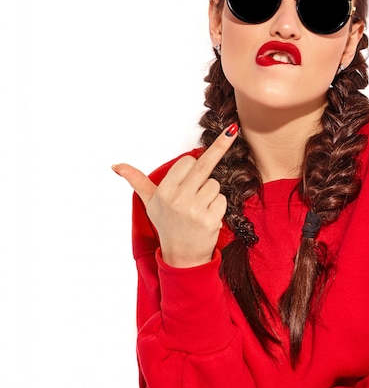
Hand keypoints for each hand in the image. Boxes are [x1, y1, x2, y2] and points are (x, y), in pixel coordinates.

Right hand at [113, 124, 237, 266]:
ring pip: (215, 184)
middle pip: (204, 166)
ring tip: (198, 208)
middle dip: (219, 148)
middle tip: (231, 131)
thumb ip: (137, 181)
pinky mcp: (211, 220)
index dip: (191, 168)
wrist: (181, 256)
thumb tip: (116, 166)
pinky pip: (223, 199)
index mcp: (164, 191)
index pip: (188, 162)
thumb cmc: (167, 225)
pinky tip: (207, 217)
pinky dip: (218, 206)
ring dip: (211, 194)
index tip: (191, 172)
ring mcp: (195, 210)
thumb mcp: (150, 202)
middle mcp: (178, 199)